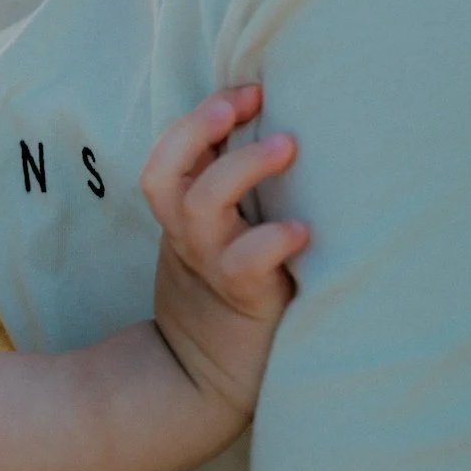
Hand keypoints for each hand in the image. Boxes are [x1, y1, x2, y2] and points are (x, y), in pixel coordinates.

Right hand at [140, 85, 309, 415]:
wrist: (200, 379)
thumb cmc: (223, 295)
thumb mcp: (214, 236)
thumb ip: (228, 189)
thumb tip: (271, 127)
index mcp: (180, 216)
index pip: (169, 154)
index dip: (197, 118)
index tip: (247, 90)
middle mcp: (188, 235)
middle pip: (168, 172)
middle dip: (200, 128)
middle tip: (247, 100)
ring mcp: (210, 265)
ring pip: (202, 207)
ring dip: (241, 169)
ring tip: (287, 145)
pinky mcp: (242, 298)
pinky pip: (246, 263)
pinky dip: (271, 242)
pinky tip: (302, 231)